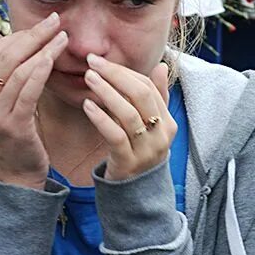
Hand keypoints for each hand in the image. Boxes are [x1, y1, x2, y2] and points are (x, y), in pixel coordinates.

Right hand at [0, 13, 68, 189]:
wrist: (15, 172)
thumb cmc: (14, 131)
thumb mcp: (3, 98)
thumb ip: (2, 70)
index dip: (19, 34)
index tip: (43, 25)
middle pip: (7, 56)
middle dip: (34, 35)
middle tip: (56, 21)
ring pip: (19, 70)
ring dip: (43, 50)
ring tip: (63, 37)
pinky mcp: (13, 124)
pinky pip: (28, 91)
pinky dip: (41, 71)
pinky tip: (54, 58)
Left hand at [82, 54, 177, 181]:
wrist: (136, 194)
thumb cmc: (139, 152)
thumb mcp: (151, 127)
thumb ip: (155, 98)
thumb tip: (160, 66)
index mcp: (168, 122)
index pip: (148, 87)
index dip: (124, 71)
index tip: (100, 60)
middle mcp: (161, 135)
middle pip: (141, 96)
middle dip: (116, 75)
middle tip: (92, 63)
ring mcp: (146, 150)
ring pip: (128, 114)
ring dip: (106, 92)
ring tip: (88, 78)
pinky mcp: (128, 163)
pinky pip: (116, 136)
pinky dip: (101, 118)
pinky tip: (87, 105)